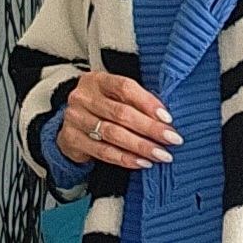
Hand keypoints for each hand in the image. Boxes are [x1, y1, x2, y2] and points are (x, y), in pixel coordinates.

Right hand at [59, 70, 180, 169]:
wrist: (71, 126)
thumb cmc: (102, 108)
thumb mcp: (114, 97)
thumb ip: (135, 102)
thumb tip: (165, 119)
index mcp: (97, 80)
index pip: (125, 88)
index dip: (148, 102)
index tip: (167, 118)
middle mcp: (83, 97)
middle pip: (121, 113)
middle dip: (150, 128)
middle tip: (171, 139)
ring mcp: (76, 119)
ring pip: (113, 134)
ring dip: (141, 146)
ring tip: (161, 154)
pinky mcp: (72, 140)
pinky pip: (103, 152)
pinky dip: (126, 158)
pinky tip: (142, 162)